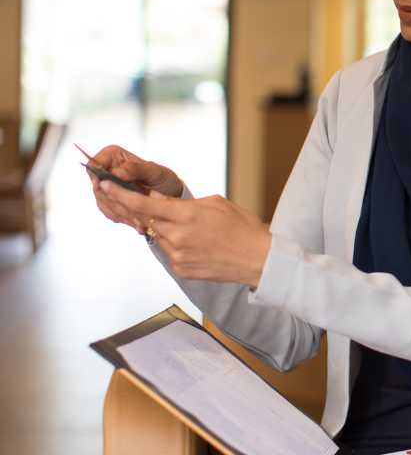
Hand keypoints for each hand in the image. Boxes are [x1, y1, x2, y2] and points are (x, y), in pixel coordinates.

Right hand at [87, 145, 184, 231]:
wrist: (169, 195)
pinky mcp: (109, 204)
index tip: (100, 186)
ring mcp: (106, 190)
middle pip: (99, 187)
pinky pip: (111, 213)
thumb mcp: (154, 171)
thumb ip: (135, 169)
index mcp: (114, 156)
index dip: (94, 175)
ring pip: (105, 202)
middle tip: (134, 207)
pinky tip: (139, 222)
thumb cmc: (162, 178)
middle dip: (117, 198)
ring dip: (123, 212)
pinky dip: (125, 219)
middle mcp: (106, 172)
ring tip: (141, 219)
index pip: (94, 163)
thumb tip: (115, 173)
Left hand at [98, 181, 271, 288]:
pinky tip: (199, 244)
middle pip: (146, 220)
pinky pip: (170, 252)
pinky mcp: (181, 270)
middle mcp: (177, 236)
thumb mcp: (216, 203)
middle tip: (151, 204)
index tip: (105, 185)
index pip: (143, 203)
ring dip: (165, 229)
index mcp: (186, 215)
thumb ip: (182, 201)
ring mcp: (178, 256)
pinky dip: (176, 244)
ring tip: (193, 228)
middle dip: (144, 211)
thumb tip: (157, 198)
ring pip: (158, 236)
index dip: (120, 194)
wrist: (259, 260)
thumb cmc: (243, 228)